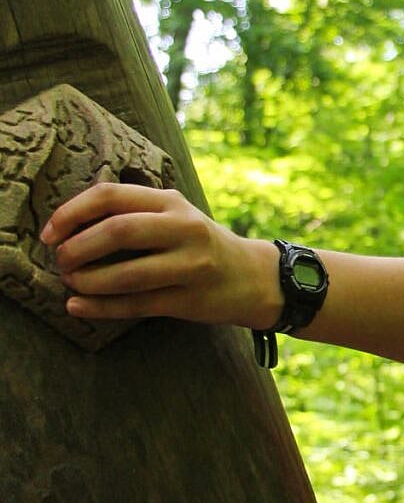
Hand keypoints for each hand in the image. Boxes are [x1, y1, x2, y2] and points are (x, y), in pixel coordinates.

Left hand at [41, 183, 281, 327]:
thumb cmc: (202, 244)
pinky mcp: (190, 300)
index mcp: (172, 202)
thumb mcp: (175, 215)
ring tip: (70, 284)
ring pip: (126, 274)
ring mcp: (191, 265)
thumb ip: (134, 212)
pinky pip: (136, 305)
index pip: (111, 195)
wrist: (254, 277)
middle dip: (77, 248)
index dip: (72, 213)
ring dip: (87, 281)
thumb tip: (70, 225)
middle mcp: (185, 229)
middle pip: (118, 231)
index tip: (50, 232)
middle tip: (60, 261)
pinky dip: (100, 307)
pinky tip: (78, 307)